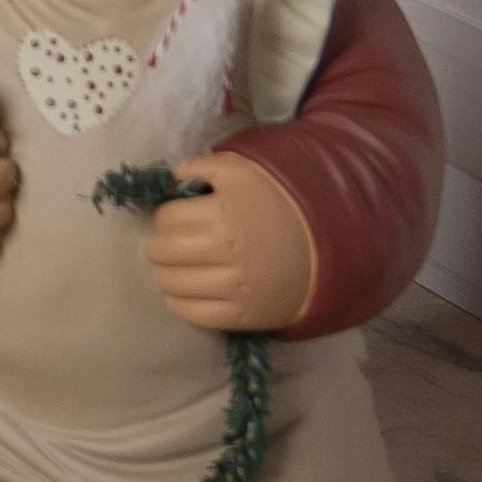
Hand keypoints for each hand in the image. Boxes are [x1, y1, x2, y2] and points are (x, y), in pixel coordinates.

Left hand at [144, 151, 318, 333]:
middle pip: (164, 252)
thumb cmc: (275, 203)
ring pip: (173, 284)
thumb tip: (167, 178)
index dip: (165, 216)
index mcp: (222, 213)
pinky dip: (180, 305)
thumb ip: (199, 166)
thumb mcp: (240, 171)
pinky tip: (182, 294)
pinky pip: (197, 315)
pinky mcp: (246, 315)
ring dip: (165, 274)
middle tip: (164, 244)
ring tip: (171, 268)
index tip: (173, 219)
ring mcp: (237, 287)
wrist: (324, 246)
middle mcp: (227, 252)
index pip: (167, 218)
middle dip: (158, 246)